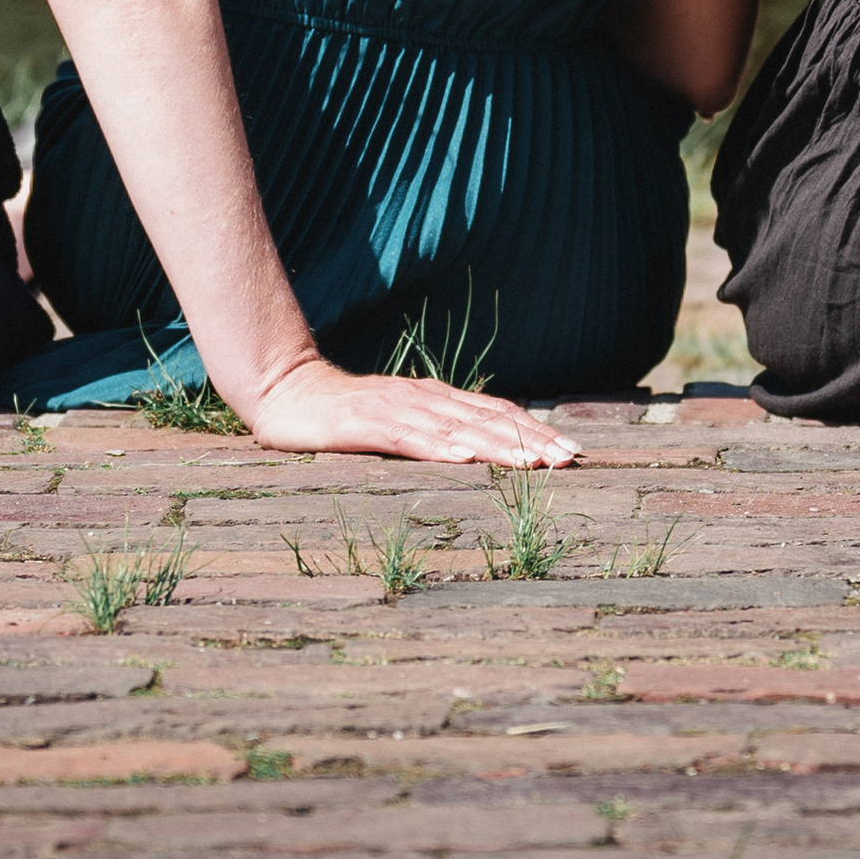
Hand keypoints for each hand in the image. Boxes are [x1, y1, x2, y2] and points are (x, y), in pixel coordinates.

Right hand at [239, 357, 578, 466]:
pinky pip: (406, 437)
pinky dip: (438, 448)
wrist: (287, 392)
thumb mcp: (400, 423)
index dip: (535, 432)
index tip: (572, 453)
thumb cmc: (346, 415)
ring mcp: (395, 409)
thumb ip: (437, 431)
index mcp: (437, 399)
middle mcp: (423, 399)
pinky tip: (462, 459)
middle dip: (532, 442)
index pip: (497, 414)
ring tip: (533, 466)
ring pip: (456, 429)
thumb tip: (485, 451)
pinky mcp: (363, 424)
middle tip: (569, 461)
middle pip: (487, 420)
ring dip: (497, 448)